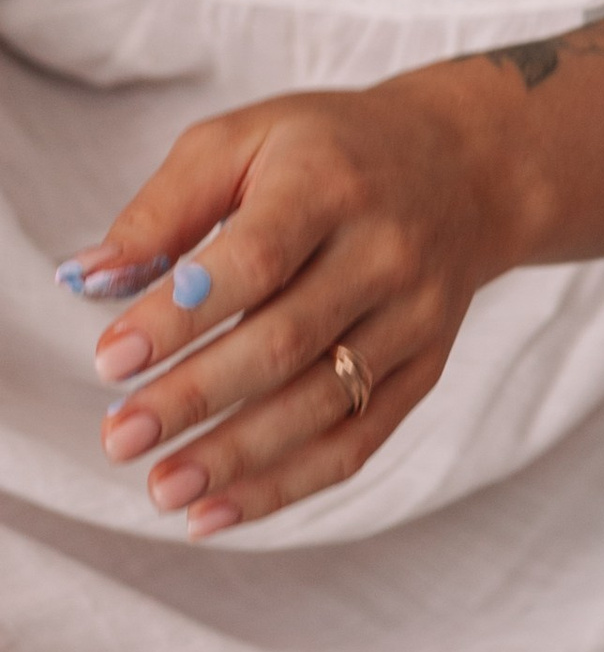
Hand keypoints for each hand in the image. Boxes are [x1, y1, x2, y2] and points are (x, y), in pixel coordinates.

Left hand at [70, 66, 516, 537]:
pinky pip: (356, 443)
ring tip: (163, 487)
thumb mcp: (241, 141)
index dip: (181, 316)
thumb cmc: (328, 155)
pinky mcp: (424, 372)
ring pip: (321, 406)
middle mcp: (382, 257)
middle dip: (195, 398)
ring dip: (237, 457)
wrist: (463, 173)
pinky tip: (219, 510)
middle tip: (121, 438)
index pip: (253, 262)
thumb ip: (164, 208)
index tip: (112, 361)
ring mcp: (412, 321)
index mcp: (328, 186)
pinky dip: (285, 485)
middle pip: (286, 344)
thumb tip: (91, 279)